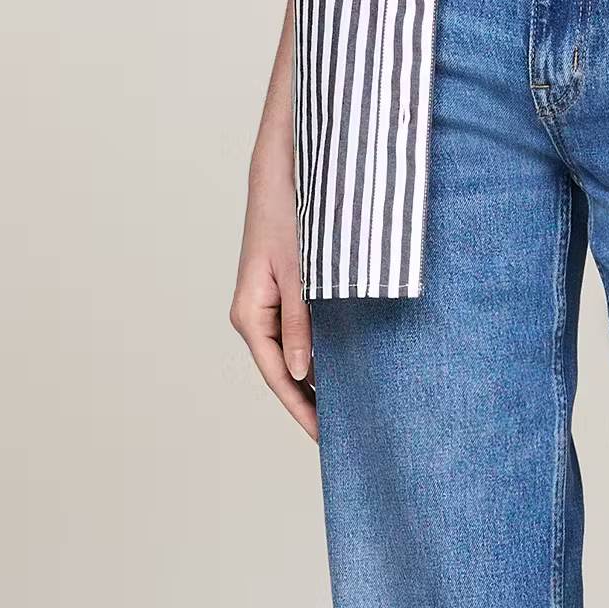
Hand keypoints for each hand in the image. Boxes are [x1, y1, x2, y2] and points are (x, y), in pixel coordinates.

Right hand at [232, 50, 315, 437]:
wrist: (283, 165)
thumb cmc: (289, 212)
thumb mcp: (301, 272)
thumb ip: (302, 323)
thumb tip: (305, 375)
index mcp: (251, 314)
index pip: (279, 378)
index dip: (305, 413)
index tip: (331, 442)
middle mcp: (256, 314)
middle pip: (287, 374)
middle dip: (315, 405)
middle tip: (351, 437)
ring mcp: (271, 303)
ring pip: (297, 355)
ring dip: (323, 380)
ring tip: (358, 410)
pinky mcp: (288, 290)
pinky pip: (304, 333)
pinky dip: (325, 352)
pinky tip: (351, 366)